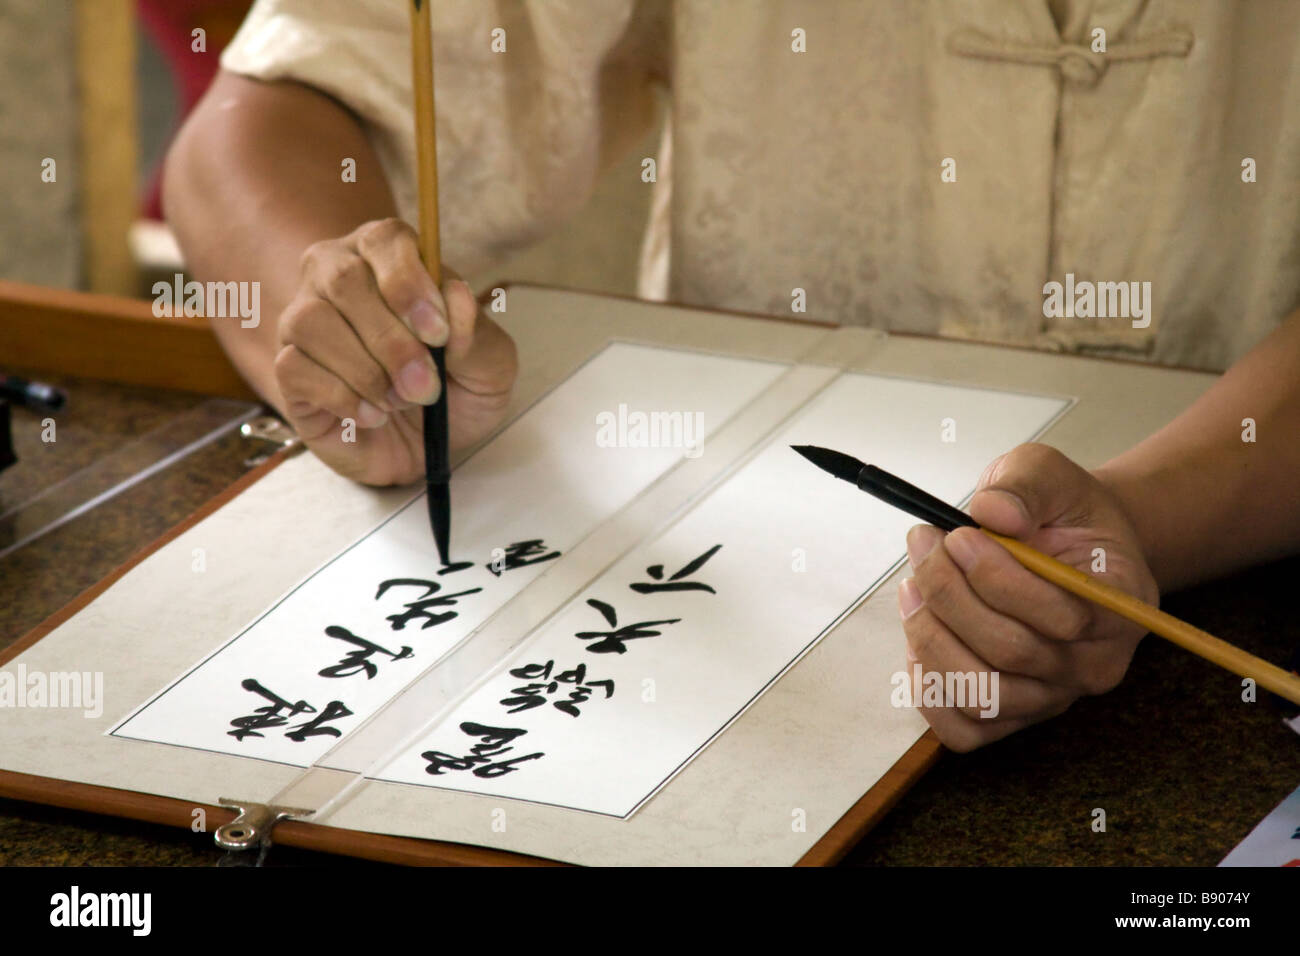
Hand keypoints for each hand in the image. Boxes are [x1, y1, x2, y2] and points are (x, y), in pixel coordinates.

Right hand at [272, 218, 516, 484]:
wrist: (429, 447)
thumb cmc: (458, 391)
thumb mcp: (491, 367)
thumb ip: (477, 333)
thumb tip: (455, 300)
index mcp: (390, 258)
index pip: (385, 240)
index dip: (409, 284)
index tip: (437, 333)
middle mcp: (337, 276)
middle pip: (344, 280)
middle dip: (390, 340)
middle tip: (424, 386)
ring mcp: (305, 320)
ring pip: (311, 322)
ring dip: (364, 371)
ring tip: (398, 402)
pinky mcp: (290, 369)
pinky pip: (293, 367)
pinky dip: (340, 397)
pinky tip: (372, 416)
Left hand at [896, 443, 1158, 750]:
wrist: (1066, 547)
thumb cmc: (1058, 515)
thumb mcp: (1047, 475)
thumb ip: (1022, 486)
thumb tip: (992, 512)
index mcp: (1121, 606)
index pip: (1061, 615)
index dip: (995, 575)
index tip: (957, 534)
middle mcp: (1094, 665)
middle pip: (1010, 652)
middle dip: (949, 594)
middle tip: (924, 545)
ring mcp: (1052, 698)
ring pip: (982, 694)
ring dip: (930, 636)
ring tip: (914, 584)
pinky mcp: (1012, 717)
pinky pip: (963, 729)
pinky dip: (927, 687)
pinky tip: (920, 633)